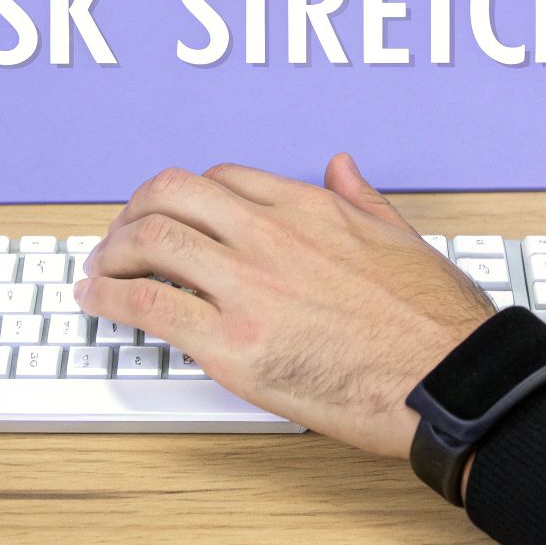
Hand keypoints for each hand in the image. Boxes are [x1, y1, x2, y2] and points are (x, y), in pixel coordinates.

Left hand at [75, 155, 494, 457]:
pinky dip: (111, 297)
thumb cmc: (434, 321)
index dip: (186, 196)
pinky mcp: (232, 343)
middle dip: (134, 212)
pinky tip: (99, 301)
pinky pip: (149, 305)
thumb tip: (343, 166)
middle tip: (121, 237)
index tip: (172, 216)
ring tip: (99, 269)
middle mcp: (272, 235)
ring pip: (149, 241)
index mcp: (311, 209)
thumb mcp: (401, 238)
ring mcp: (248, 287)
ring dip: (111, 253)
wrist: (446, 378)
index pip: (224, 180)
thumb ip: (361, 198)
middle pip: (171, 195)